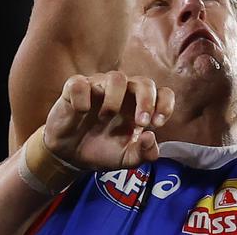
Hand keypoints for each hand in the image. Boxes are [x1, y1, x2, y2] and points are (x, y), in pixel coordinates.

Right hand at [43, 72, 174, 170]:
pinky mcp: (75, 88)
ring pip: (116, 77)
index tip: (157, 124)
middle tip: (141, 123)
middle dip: (147, 101)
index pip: (162, 93)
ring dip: (115, 100)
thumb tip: (150, 137)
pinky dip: (82, 98)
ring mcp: (100, 87)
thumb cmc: (103, 150)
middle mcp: (124, 92)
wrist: (71, 156)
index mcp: (140, 106)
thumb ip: (143, 153)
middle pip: (144, 82)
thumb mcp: (126, 159)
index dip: (165, 104)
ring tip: (105, 118)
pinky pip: (80, 83)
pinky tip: (81, 112)